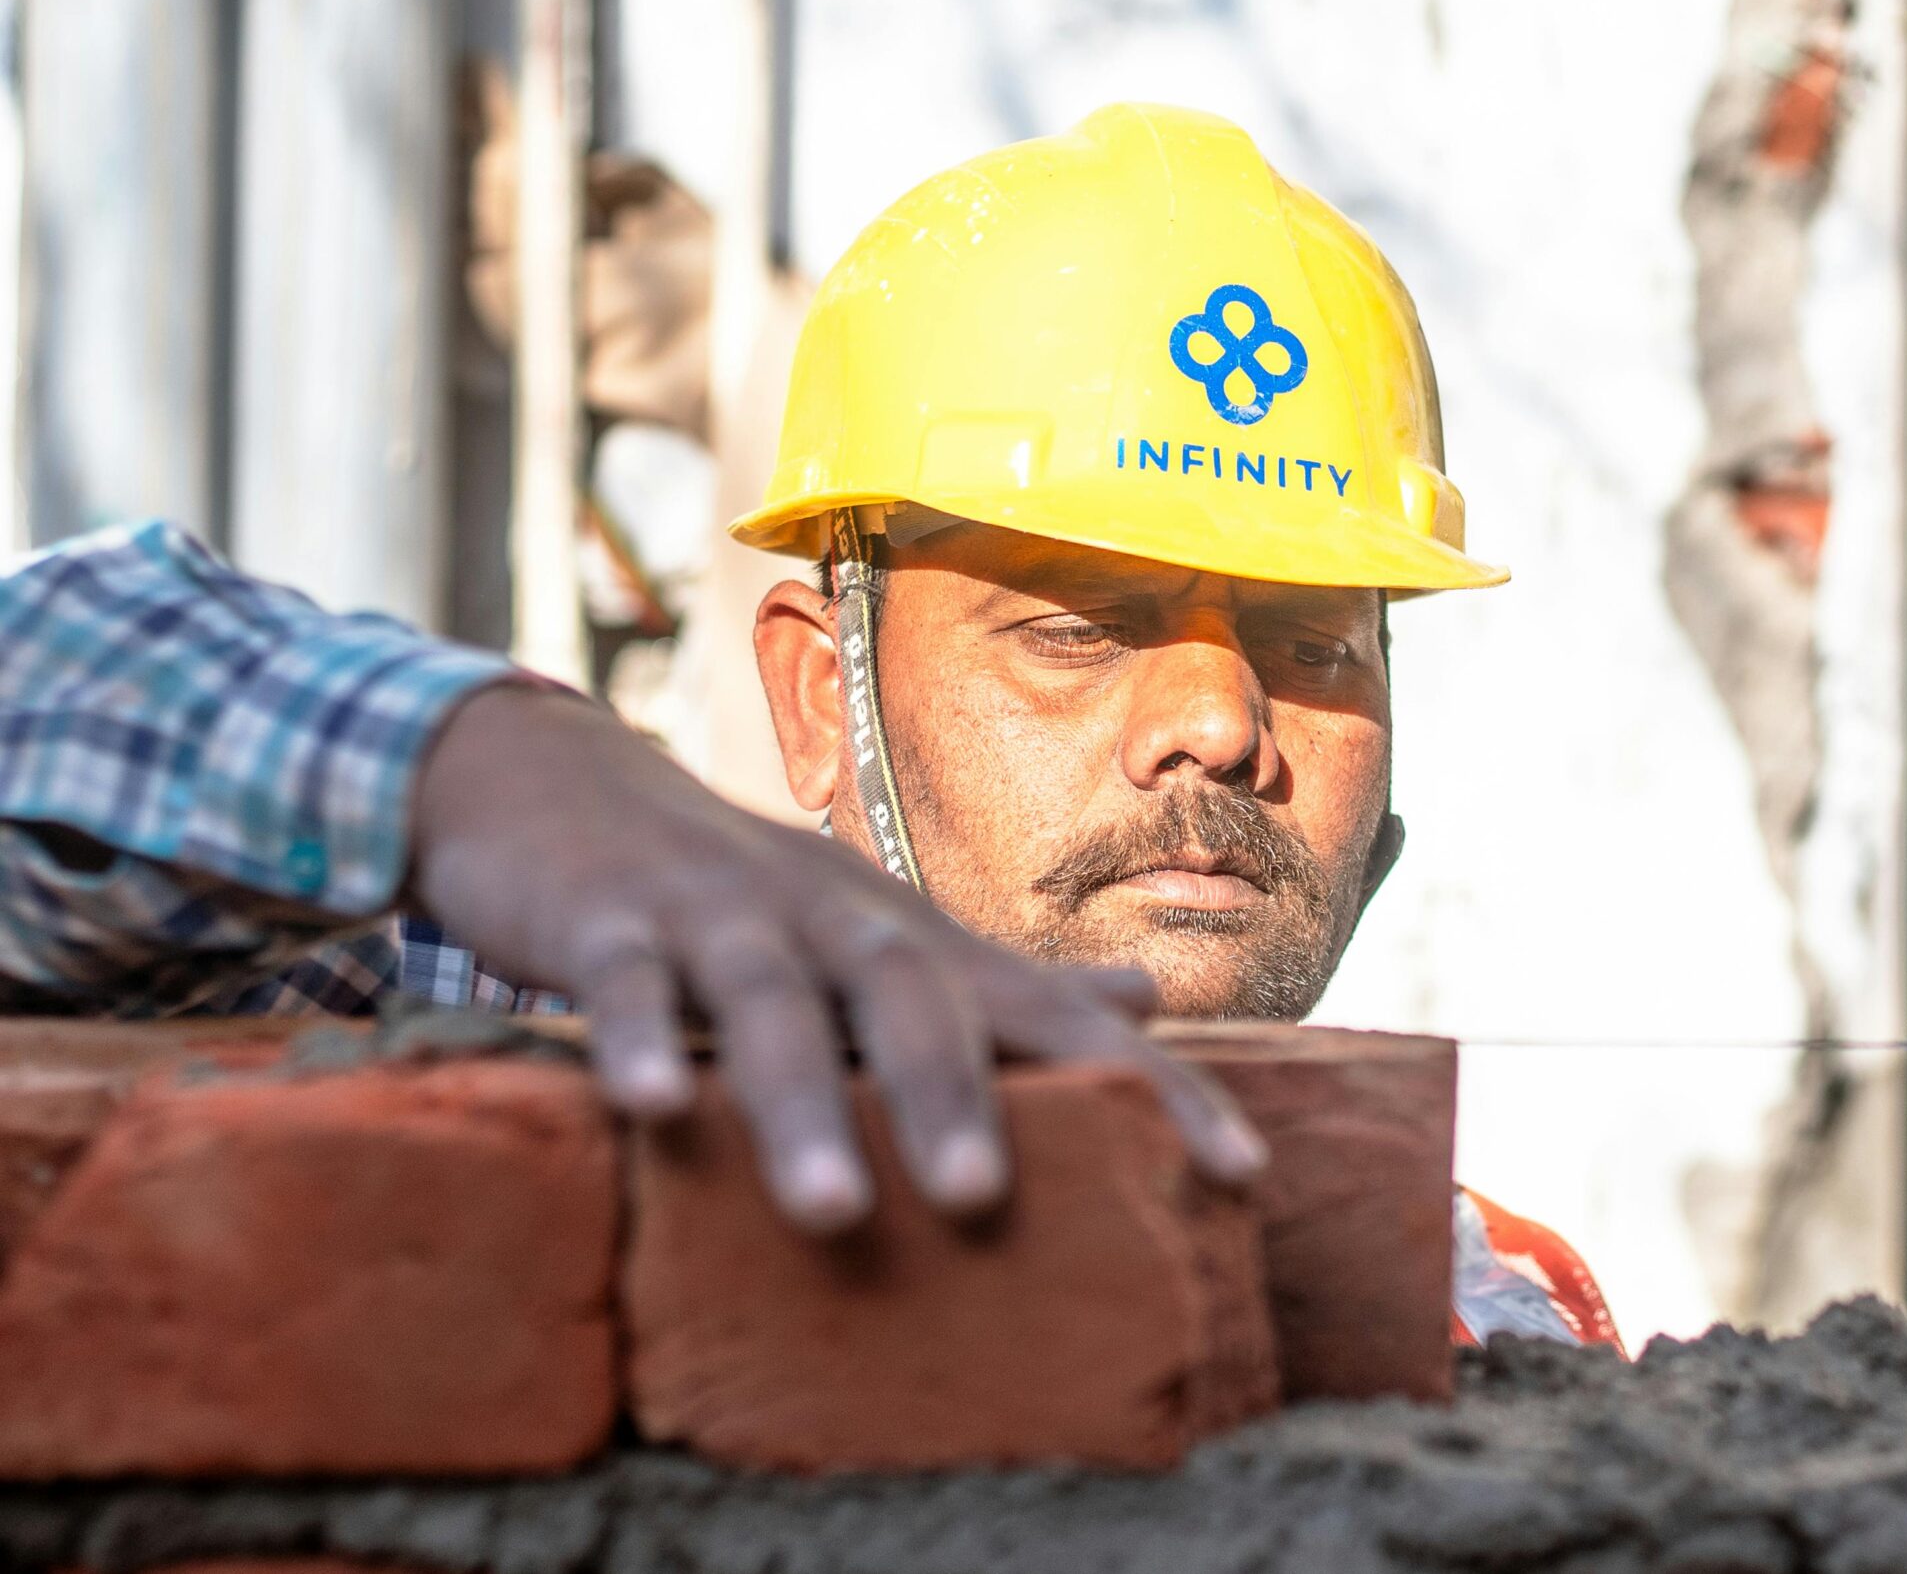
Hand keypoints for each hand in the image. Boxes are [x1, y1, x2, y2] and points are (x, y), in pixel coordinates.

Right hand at [406, 682, 1265, 1228]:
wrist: (572, 788)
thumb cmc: (758, 902)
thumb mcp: (889, 939)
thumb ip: (1009, 985)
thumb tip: (1144, 999)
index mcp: (920, 946)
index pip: (1059, 1020)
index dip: (1156, 1088)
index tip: (1241, 1174)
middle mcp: (841, 923)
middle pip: (913, 1000)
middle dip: (953, 1098)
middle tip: (983, 1202)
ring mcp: (725, 916)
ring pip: (773, 1003)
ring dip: (802, 1103)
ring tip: (832, 1211)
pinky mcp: (612, 921)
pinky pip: (630, 979)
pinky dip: (638, 1037)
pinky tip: (649, 1109)